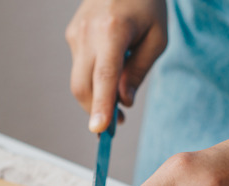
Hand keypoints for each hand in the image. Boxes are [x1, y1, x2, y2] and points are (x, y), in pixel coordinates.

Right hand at [65, 0, 167, 131]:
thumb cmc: (147, 4)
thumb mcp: (157, 38)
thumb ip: (139, 72)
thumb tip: (123, 102)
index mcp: (113, 31)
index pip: (104, 76)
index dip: (101, 105)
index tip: (98, 129)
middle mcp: (88, 33)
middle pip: (83, 86)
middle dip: (95, 111)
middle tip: (113, 128)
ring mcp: (75, 34)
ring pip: (79, 80)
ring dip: (95, 97)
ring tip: (116, 104)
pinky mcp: (71, 35)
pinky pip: (80, 67)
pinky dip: (93, 80)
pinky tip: (109, 72)